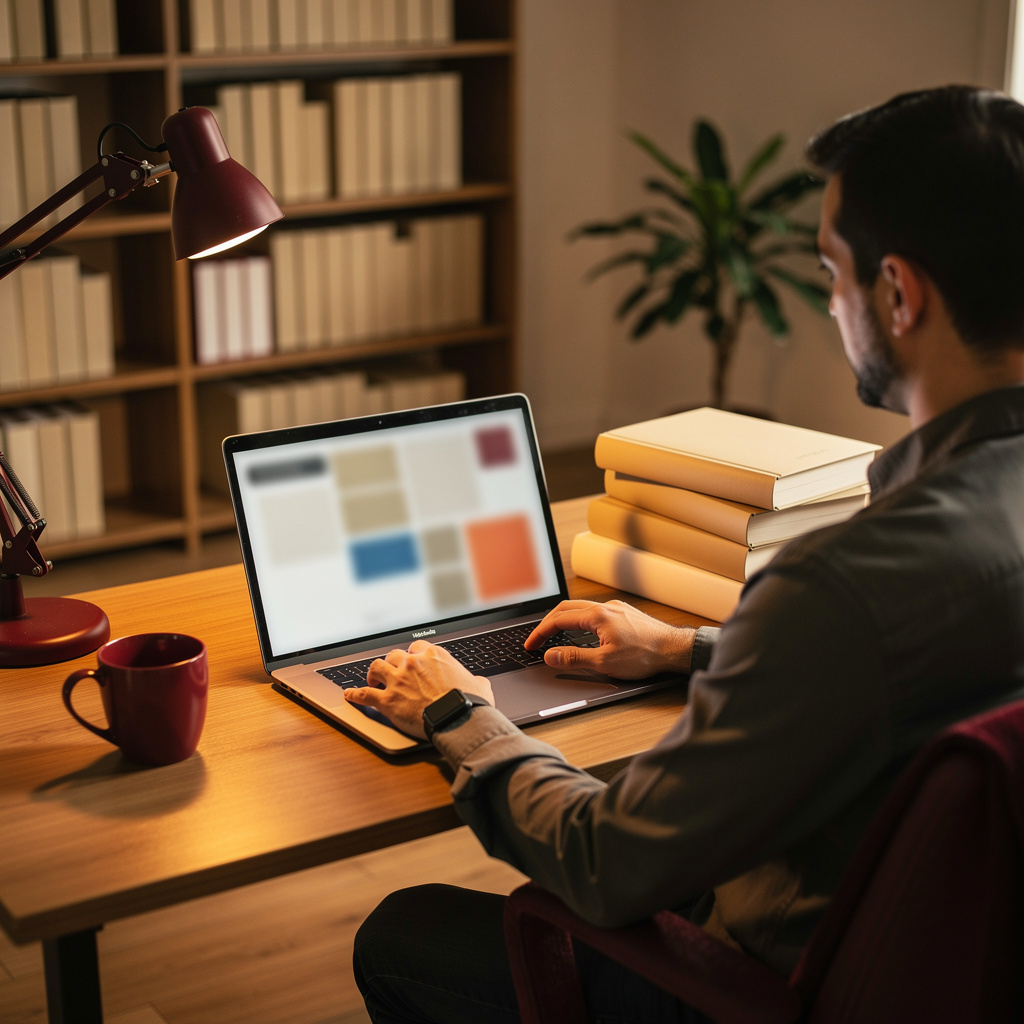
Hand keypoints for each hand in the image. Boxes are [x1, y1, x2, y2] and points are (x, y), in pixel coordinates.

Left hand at [344, 640, 493, 739]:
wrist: (458, 719)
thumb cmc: (469, 703)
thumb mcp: (480, 685)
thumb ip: (476, 680)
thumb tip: (479, 683)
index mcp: (434, 656)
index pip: (416, 646)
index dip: (413, 655)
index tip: (412, 661)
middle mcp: (413, 663)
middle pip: (394, 655)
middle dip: (393, 663)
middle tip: (392, 671)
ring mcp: (398, 680)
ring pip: (377, 667)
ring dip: (373, 673)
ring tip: (372, 678)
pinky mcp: (388, 700)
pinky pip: (364, 694)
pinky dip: (355, 694)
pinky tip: (349, 695)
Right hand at [525, 599, 695, 679]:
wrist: (674, 650)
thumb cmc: (644, 655)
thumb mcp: (604, 662)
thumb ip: (574, 658)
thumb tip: (550, 655)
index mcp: (597, 616)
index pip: (559, 619)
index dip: (540, 632)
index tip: (530, 644)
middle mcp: (605, 607)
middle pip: (567, 608)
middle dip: (548, 623)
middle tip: (537, 638)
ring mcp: (616, 609)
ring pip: (581, 609)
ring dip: (564, 620)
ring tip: (555, 635)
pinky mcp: (624, 614)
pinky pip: (595, 613)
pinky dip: (580, 622)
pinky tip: (583, 634)